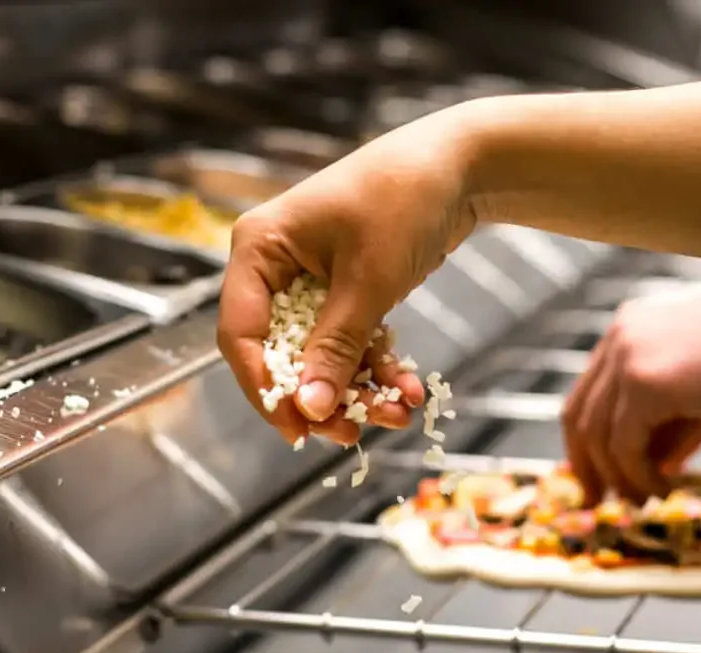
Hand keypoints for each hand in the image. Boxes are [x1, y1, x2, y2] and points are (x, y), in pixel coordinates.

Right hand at [217, 108, 479, 444]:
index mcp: (258, 251)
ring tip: (396, 414)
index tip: (296, 430)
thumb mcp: (367, 283)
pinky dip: (378, 369)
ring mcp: (312, 282)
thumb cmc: (402, 202)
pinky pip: (351, 344)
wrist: (460, 168)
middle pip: (281, 354)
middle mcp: (276, 268)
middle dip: (320, 397)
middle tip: (350, 436)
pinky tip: (409, 392)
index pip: (240, 334)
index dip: (265, 388)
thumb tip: (311, 409)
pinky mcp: (347, 292)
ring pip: (321, 357)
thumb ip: (335, 348)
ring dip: (357, 391)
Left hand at [562, 284, 700, 504]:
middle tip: (598, 504)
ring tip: (645, 503)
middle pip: (578, 415)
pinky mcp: (644, 381)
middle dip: (586, 466)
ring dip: (619, 478)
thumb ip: (671, 427)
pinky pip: (623, 445)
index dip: (585, 444)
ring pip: (598, 435)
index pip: (587, 394)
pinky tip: (664, 490)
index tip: (595, 481)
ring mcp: (628, 355)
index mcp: (631, 329)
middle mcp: (621, 336)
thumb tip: (653, 467)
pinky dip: (638, 476)